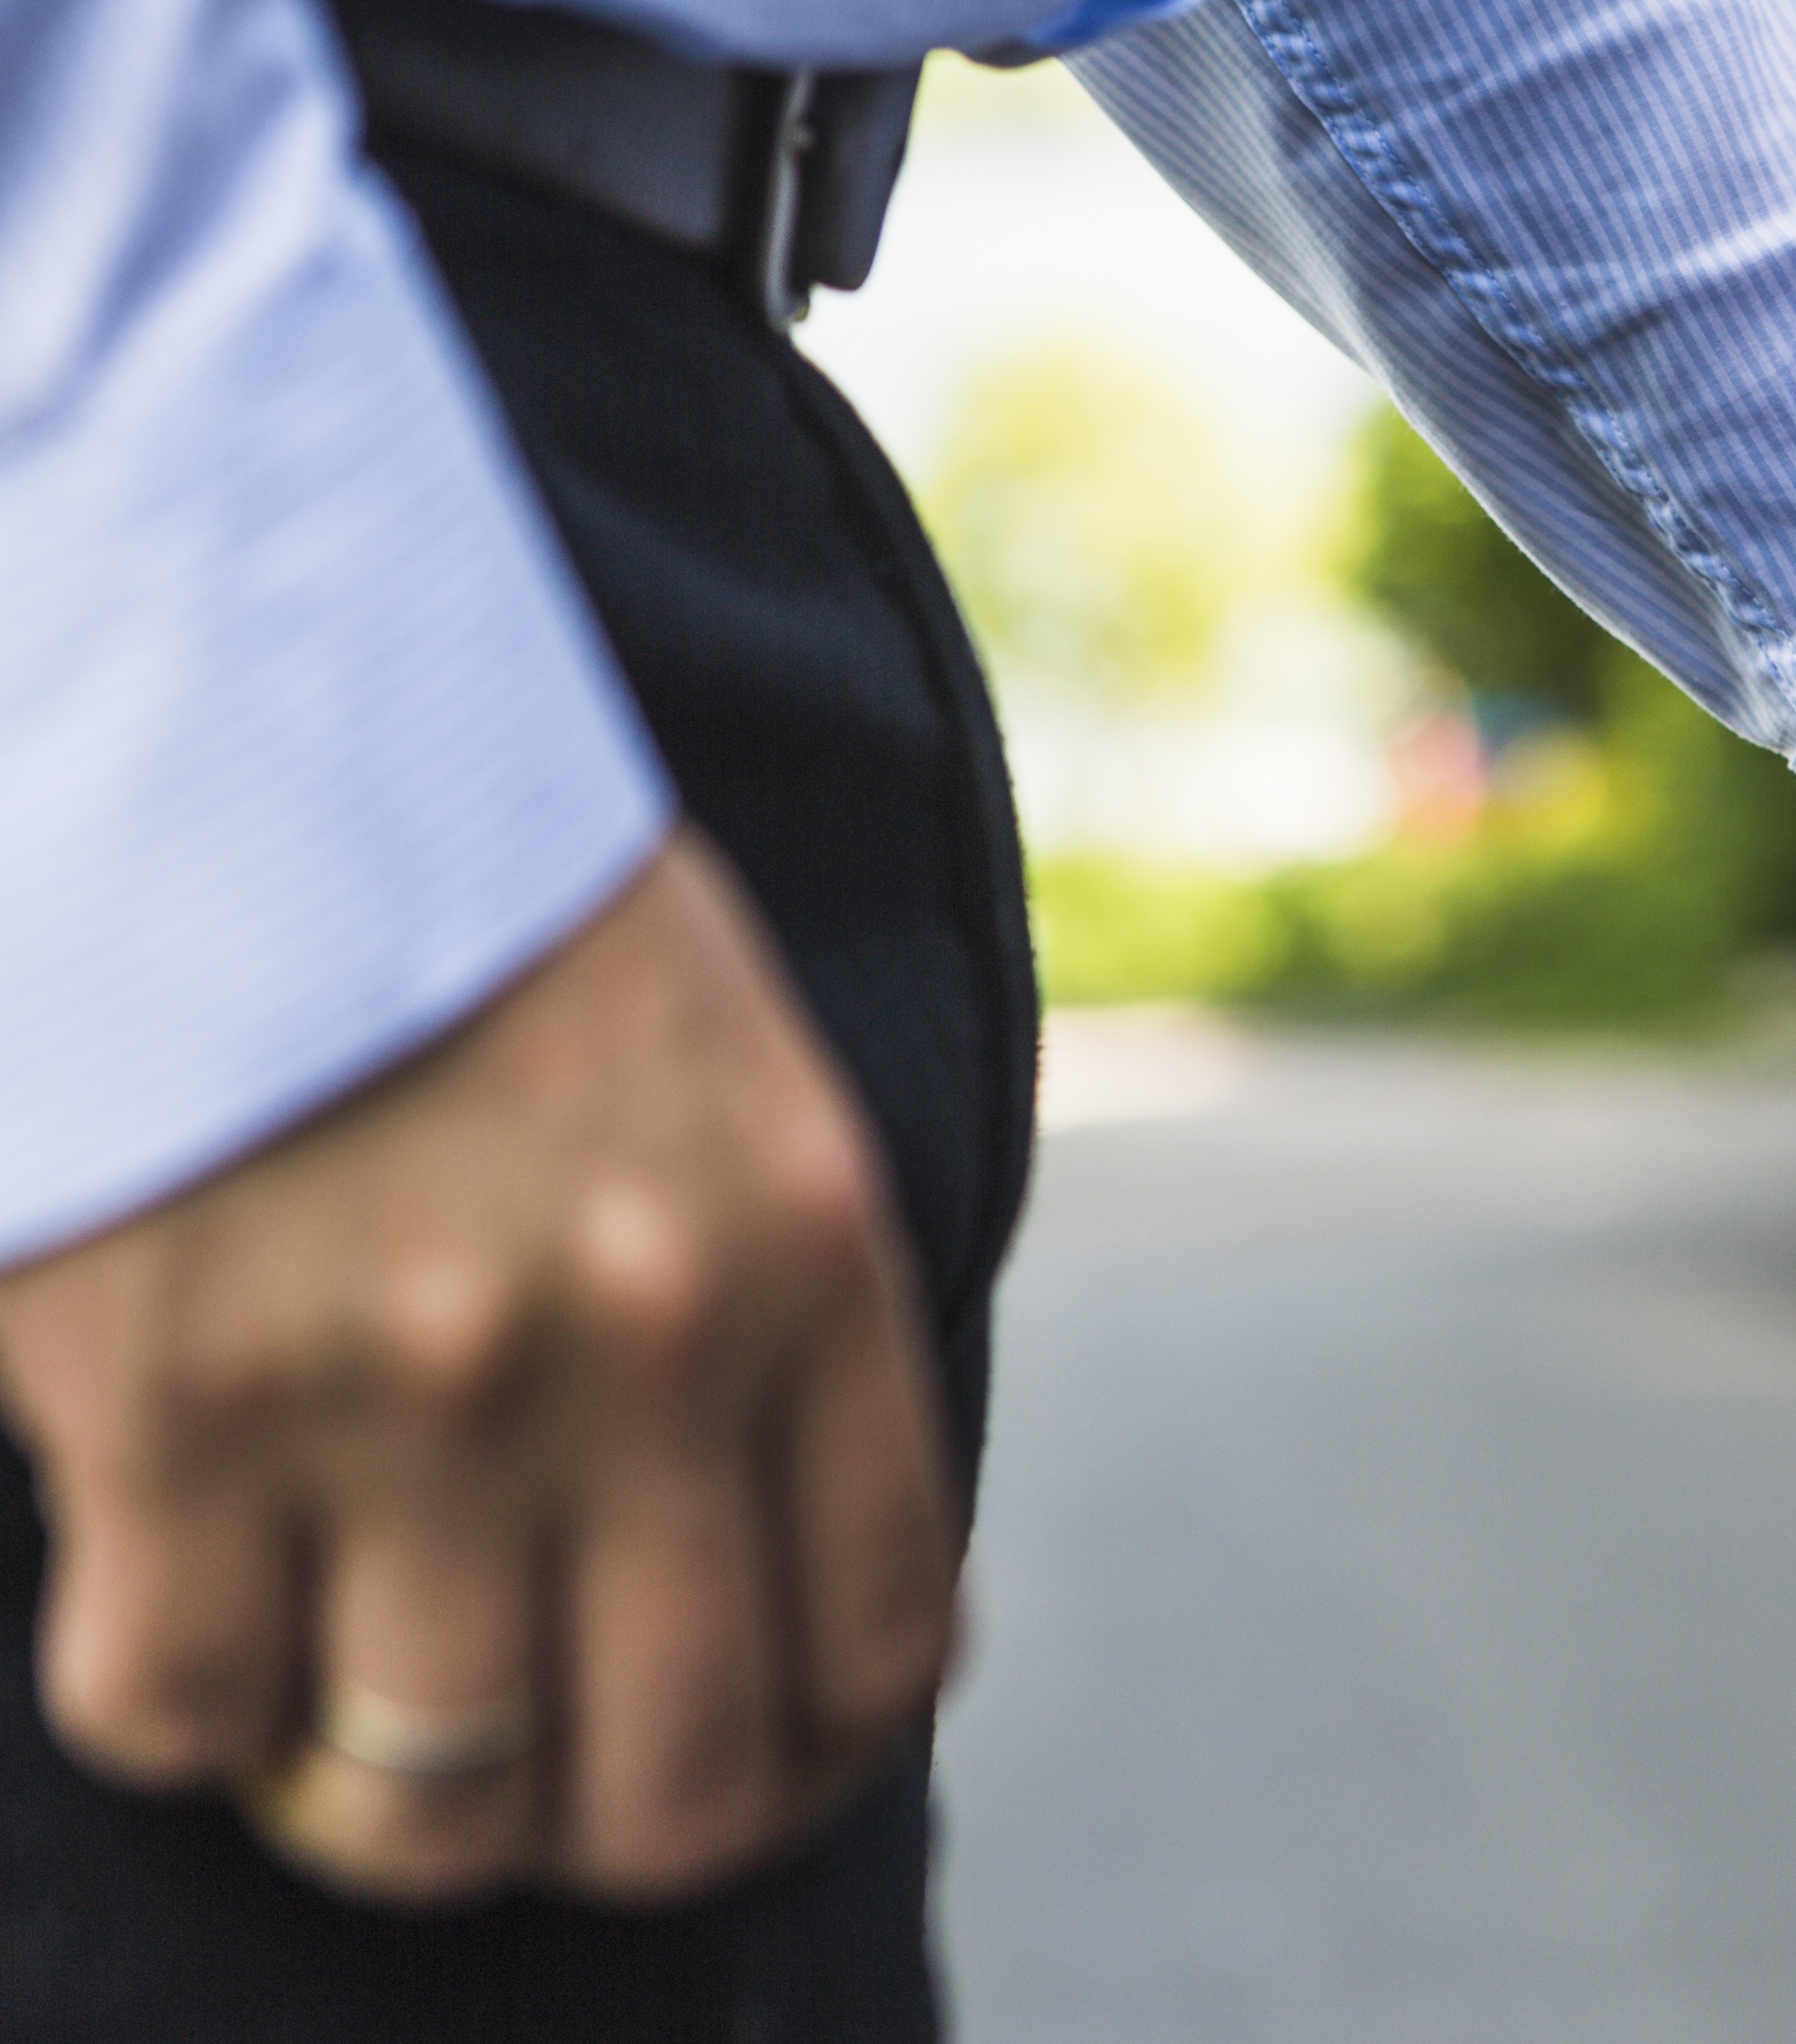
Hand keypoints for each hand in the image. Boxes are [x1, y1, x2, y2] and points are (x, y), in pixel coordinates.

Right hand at [0, 830, 958, 1908]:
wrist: (241, 711)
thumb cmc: (486, 909)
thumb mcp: (734, 1089)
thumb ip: (787, 1329)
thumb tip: (844, 1613)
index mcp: (809, 1258)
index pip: (877, 1647)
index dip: (804, 1765)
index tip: (736, 1764)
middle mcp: (641, 1347)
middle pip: (672, 1783)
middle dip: (606, 1829)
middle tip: (533, 1784)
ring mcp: (406, 1390)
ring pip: (430, 1796)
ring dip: (384, 1797)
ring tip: (343, 1709)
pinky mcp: (173, 1400)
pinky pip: (180, 1705)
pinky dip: (177, 1692)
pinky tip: (182, 1586)